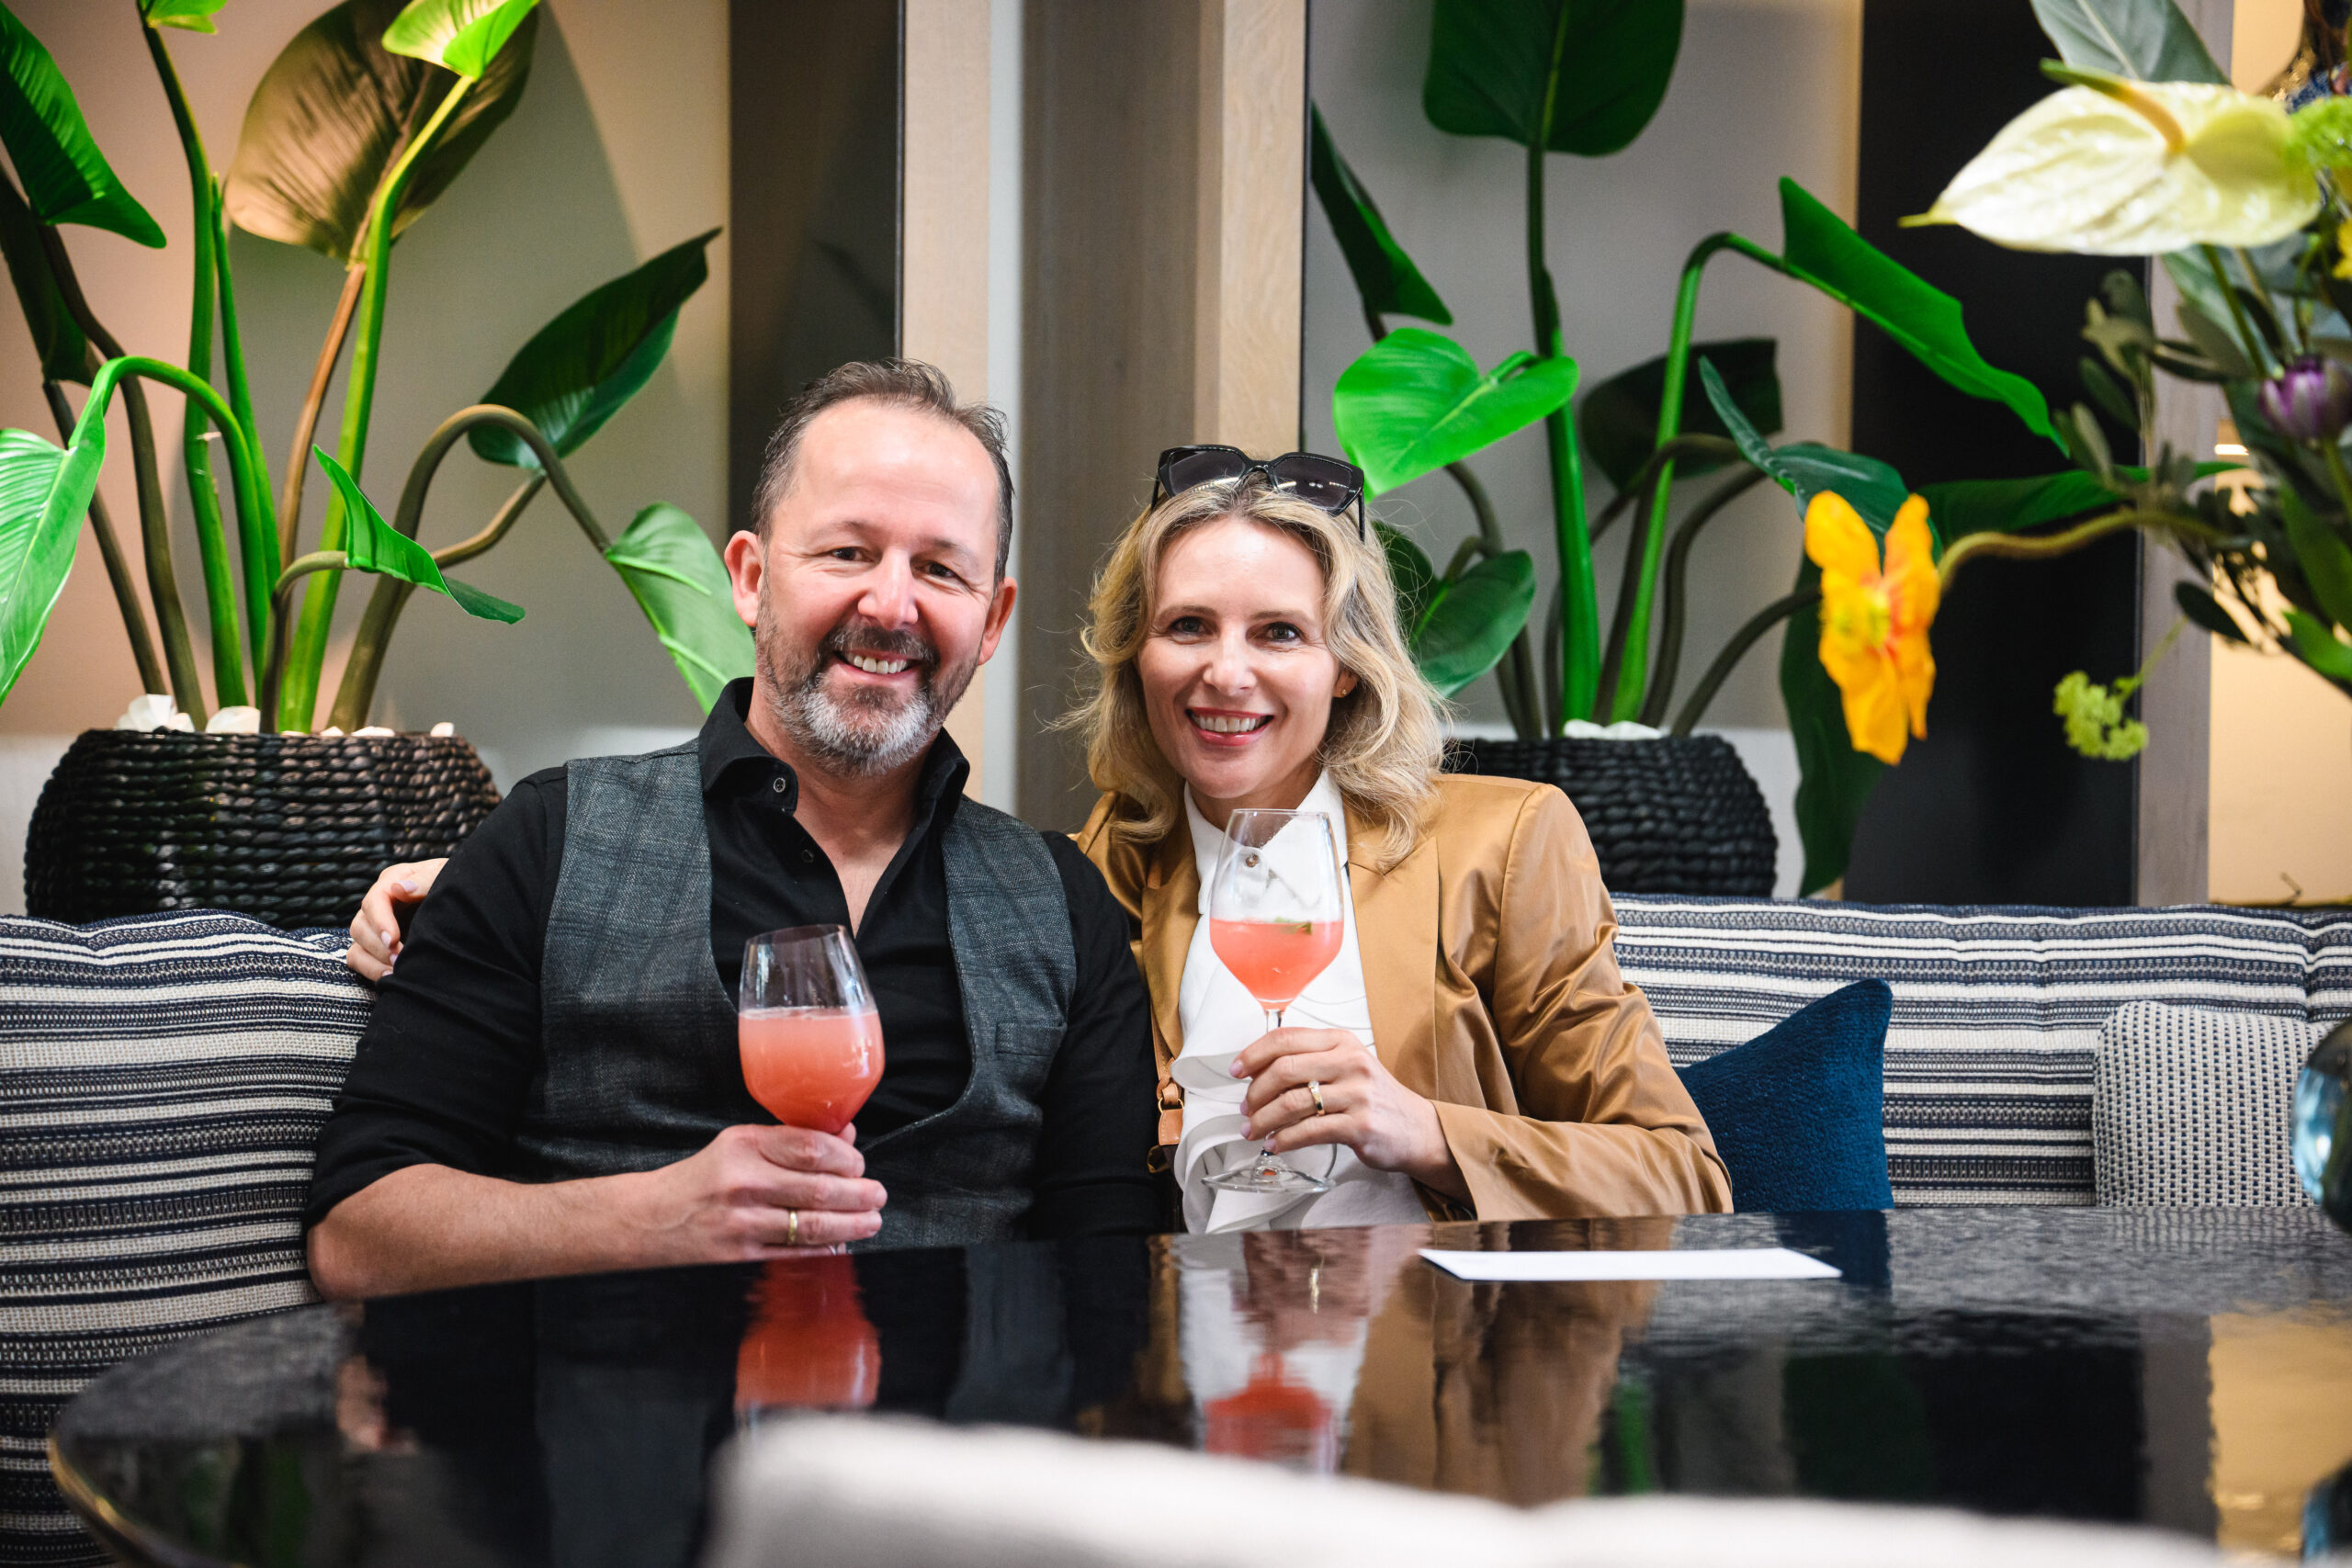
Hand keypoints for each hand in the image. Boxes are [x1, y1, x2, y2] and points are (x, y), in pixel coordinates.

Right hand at [344, 858, 446, 980]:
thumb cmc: (457, 887)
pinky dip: (371, 970)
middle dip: (379, 946)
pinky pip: (359, 959)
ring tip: (400, 970)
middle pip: (361, 925)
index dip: (380, 921)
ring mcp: (375, 925)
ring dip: (376, 960)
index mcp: (395, 880)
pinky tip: (393, 977)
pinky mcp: (375, 945)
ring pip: (358, 943)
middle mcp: (380, 903)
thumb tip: (400, 889)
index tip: (393, 940)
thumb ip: (426, 880)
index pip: (375, 900)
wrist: (469, 905)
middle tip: (401, 960)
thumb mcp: (446, 877)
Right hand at [627, 1122, 886, 1260]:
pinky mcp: (741, 1254)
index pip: (810, 1147)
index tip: (860, 1164)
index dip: (846, 1158)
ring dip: (851, 1224)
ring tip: (872, 1220)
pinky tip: (843, 1243)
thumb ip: (791, 1141)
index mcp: (744, 1145)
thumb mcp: (739, 1145)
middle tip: (878, 1194)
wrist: (650, 1219)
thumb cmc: (702, 1178)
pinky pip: (795, 1251)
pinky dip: (824, 1248)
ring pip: (812, 1224)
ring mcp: (742, 1221)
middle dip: (858, 1193)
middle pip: (818, 1188)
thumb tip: (847, 1139)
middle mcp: (744, 1181)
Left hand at [1232, 1028, 1466, 1198]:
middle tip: (1244, 1110)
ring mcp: (1357, 1094)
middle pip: (1284, 1069)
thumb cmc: (1373, 1097)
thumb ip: (1310, 1061)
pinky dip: (1284, 1140)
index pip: (1285, 1039)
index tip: (1236, 1071)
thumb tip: (1257, 1071)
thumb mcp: (1347, 1065)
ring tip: (1253, 1132)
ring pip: (1292, 1103)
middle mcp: (1350, 1062)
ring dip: (1263, 1120)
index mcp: (1341, 1041)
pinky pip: (1309, 1131)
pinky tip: (1275, 1145)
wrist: (1417, 1128)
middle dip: (1255, 1093)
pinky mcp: (1360, 1125)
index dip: (1253, 1054)